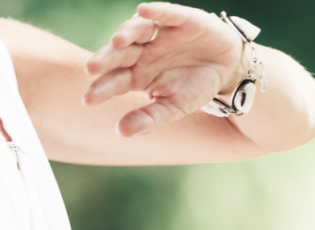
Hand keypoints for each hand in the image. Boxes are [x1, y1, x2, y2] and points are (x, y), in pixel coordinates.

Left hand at [83, 2, 245, 136]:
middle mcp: (144, 51)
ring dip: (126, 33)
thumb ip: (149, 118)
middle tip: (91, 68)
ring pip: (137, 29)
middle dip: (106, 59)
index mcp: (138, 73)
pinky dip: (156, 11)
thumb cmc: (196, 87)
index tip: (87, 100)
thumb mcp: (174, 107)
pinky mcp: (181, 20)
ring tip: (117, 42)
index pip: (115, 79)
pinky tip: (143, 11)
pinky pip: (166, 14)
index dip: (102, 88)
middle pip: (120, 53)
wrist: (227, 69)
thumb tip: (120, 133)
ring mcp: (160, 33)